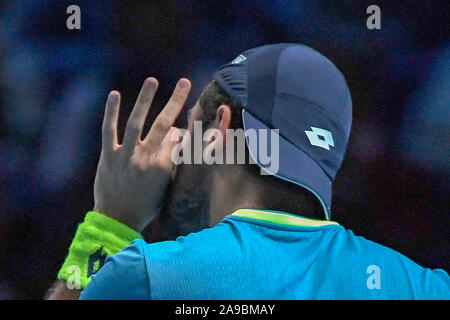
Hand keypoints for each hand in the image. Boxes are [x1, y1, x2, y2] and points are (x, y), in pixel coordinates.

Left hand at [93, 77, 190, 231]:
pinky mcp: (109, 156)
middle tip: (184, 82)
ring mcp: (126, 156)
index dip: (185, 122)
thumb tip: (177, 138)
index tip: (190, 110)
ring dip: (145, 100)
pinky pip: (109, 131)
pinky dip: (111, 113)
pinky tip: (115, 94)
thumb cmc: (147, 204)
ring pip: (136, 123)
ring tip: (153, 80)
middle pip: (163, 124)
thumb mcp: (166, 186)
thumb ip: (172, 161)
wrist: (118, 219)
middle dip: (175, 101)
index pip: (177, 136)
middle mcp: (147, 159)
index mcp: (164, 167)